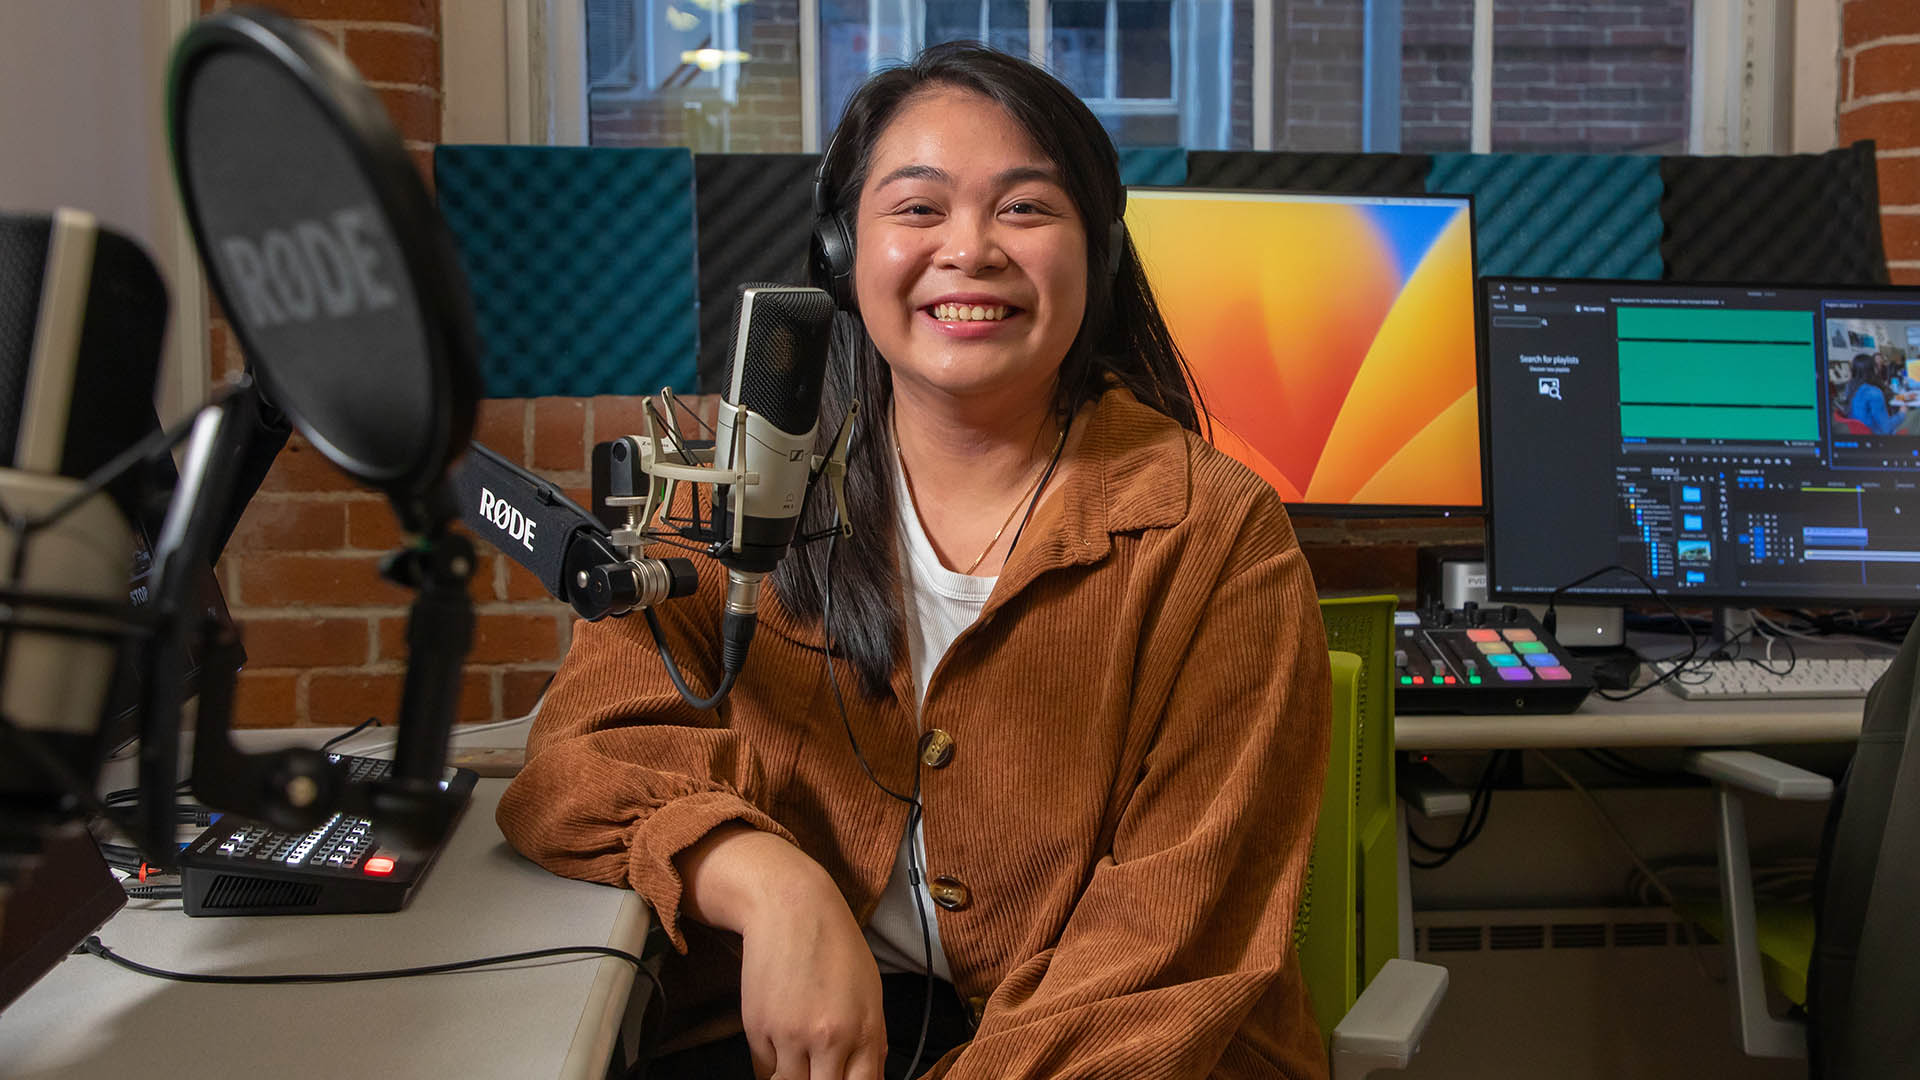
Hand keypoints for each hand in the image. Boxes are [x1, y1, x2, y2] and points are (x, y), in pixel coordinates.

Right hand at [676, 827, 887, 1079]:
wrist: (790, 908)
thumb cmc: (836, 945)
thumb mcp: (870, 992)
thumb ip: (872, 1042)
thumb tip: (869, 1078)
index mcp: (864, 1031)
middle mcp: (829, 1040)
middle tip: (819, 1072)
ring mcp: (791, 1037)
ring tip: (802, 1063)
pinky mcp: (758, 1030)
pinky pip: (765, 1072)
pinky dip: (774, 1069)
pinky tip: (782, 1048)